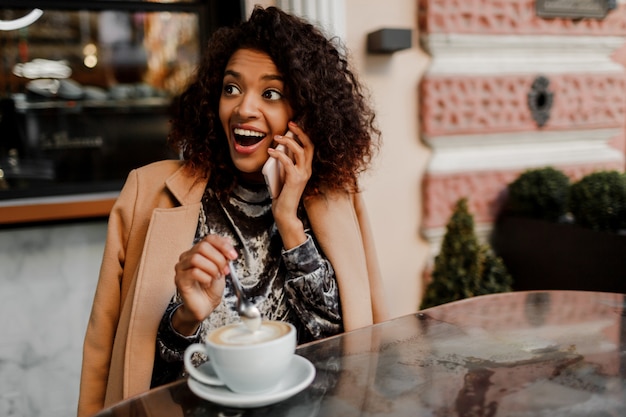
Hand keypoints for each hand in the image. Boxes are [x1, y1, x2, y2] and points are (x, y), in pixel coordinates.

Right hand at [172, 235, 237, 334]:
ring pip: (197, 258)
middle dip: (218, 259)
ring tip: (215, 277)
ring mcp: (182, 267)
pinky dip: (206, 278)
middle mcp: (187, 257)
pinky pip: (194, 272)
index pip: (210, 238)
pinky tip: (207, 283)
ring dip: (212, 269)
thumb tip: (228, 241)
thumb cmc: (211, 288)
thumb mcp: (222, 268)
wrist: (205, 306)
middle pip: (203, 247)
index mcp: (198, 251)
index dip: (223, 245)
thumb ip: (223, 254)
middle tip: (224, 270)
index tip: (233, 256)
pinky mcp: (180, 279)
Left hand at [268, 121, 312, 248]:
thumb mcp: (284, 175)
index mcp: (306, 169)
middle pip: (309, 145)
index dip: (304, 135)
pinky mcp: (294, 180)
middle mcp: (307, 170)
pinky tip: (270, 151)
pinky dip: (278, 154)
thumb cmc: (282, 194)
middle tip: (290, 123)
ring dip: (288, 141)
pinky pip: (287, 162)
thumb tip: (277, 148)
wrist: (284, 212)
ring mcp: (302, 175)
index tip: (294, 125)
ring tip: (276, 137)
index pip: (310, 147)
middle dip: (300, 132)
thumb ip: (284, 163)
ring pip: (300, 151)